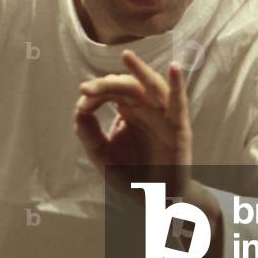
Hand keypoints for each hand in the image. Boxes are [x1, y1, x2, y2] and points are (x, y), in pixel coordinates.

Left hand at [73, 49, 192, 200]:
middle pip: (128, 86)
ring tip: (126, 56)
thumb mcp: (103, 154)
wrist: (154, 201)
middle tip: (87, 89)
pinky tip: (175, 68)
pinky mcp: (179, 128)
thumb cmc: (131, 175)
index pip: (112, 91)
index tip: (83, 101)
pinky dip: (178, 85)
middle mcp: (146, 108)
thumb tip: (79, 108)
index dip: (97, 92)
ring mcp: (163, 116)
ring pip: (152, 87)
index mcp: (128, 110)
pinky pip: (179, 103)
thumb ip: (89, 133)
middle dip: (107, 85)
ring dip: (140, 71)